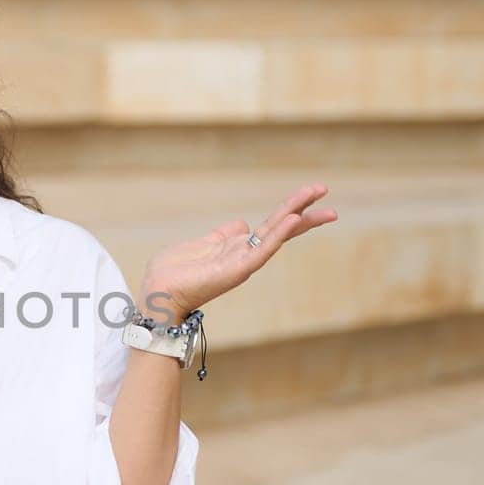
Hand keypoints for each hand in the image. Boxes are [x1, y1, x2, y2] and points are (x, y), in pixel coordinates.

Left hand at [138, 183, 337, 322]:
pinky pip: (262, 250)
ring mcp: (243, 262)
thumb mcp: (200, 244)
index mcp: (237, 247)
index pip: (271, 225)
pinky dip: (278, 235)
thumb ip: (222, 235)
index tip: (312, 193)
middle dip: (303, 209)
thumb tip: (241, 223)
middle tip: (325, 190)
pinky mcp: (237, 270)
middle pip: (280, 227)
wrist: (158, 293)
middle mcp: (244, 254)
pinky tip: (293, 220)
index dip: (290, 209)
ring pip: (276, 234)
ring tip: (319, 201)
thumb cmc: (172, 273)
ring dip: (298, 217)